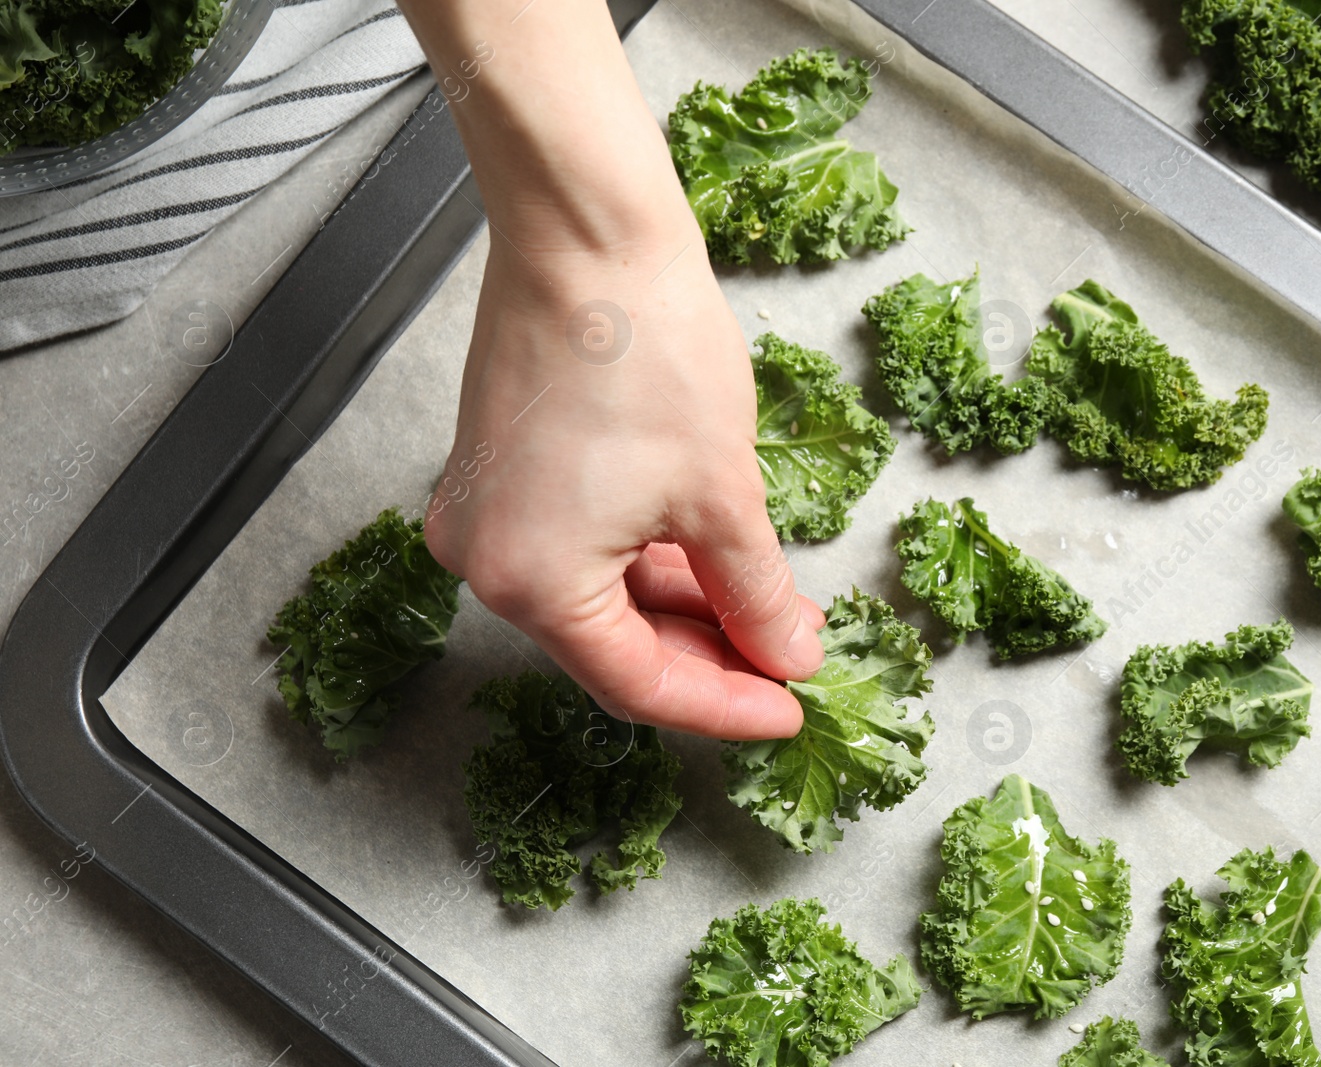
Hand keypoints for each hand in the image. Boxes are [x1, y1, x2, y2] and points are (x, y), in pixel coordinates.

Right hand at [423, 227, 824, 738]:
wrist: (587, 232)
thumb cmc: (643, 348)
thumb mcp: (723, 496)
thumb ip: (755, 595)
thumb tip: (786, 653)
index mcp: (530, 583)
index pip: (638, 685)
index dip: (725, 705)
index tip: (787, 707)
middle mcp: (487, 561)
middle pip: (614, 644)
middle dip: (712, 652)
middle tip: (789, 653)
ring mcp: (485, 514)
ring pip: (601, 595)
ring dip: (686, 606)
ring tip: (771, 605)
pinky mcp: (500, 473)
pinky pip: (580, 547)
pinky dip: (647, 559)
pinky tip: (714, 560)